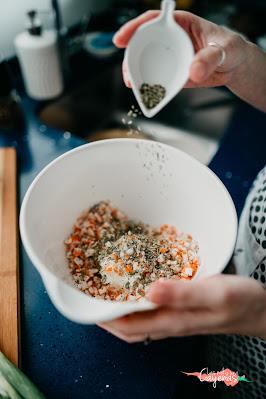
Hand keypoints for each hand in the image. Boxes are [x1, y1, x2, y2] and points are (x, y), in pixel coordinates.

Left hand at [98, 275, 265, 342]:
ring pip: (139, 317)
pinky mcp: (182, 307)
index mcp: (173, 321)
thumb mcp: (215, 294)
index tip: (88, 302)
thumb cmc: (241, 301)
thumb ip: (184, 293)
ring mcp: (176, 316)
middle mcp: (170, 321)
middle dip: (106, 314)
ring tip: (107, 287)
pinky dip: (138, 298)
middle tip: (91, 292)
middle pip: (129, 325)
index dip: (104, 318)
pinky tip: (138, 282)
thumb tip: (148, 291)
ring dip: (120, 306)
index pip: (128, 327)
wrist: (260, 309)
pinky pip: (153, 306)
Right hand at [113, 11, 246, 88]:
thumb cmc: (231, 48)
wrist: (235, 66)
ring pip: (147, 65)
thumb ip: (210, 57)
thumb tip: (194, 70)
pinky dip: (151, 89)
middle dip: (131, 58)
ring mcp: (170, 58)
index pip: (153, 21)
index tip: (121, 39)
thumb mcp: (225, 49)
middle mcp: (171, 40)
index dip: (134, 27)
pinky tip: (148, 97)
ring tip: (135, 88)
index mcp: (181, 24)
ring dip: (138, 77)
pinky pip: (159, 81)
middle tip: (127, 74)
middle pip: (143, 45)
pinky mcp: (173, 74)